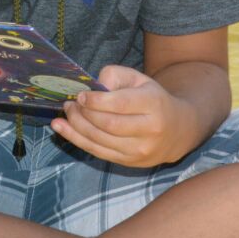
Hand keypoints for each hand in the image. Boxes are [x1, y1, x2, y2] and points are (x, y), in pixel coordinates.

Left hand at [49, 65, 192, 166]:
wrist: (177, 130)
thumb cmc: (151, 99)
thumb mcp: (138, 79)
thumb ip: (114, 75)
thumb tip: (93, 88)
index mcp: (153, 104)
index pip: (120, 104)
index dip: (96, 101)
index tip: (80, 95)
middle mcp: (149, 130)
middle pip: (108, 124)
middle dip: (83, 114)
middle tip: (70, 103)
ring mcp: (140, 150)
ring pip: (100, 140)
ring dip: (76, 126)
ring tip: (67, 113)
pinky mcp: (130, 162)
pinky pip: (97, 152)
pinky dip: (76, 140)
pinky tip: (61, 128)